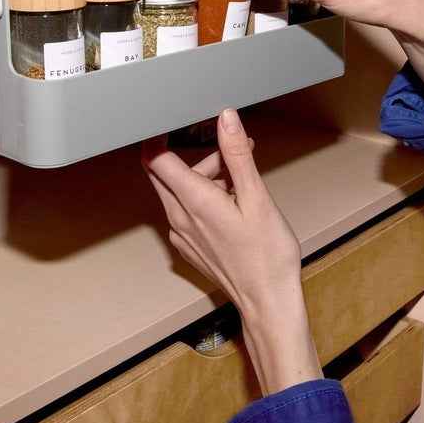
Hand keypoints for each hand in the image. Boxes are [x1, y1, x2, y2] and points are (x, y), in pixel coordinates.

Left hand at [142, 108, 321, 394]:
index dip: (158, 136)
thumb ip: (237, 155)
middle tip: (229, 150)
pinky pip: (186, 212)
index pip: (155, 158)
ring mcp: (181, 234)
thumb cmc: (268, 254)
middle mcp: (179, 217)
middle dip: (193, 155)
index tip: (173, 122)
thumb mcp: (257, 197)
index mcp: (193, 201)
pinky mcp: (189, 247)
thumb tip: (225, 119)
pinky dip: (203, 199)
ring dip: (203, 177)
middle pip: (165, 172)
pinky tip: (233, 203)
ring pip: (178, 192)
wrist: (268, 302)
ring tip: (241, 178)